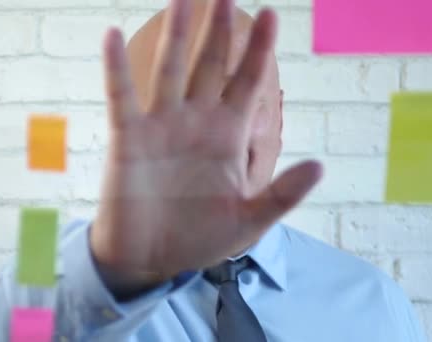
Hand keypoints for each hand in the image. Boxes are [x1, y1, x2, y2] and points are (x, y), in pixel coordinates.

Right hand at [92, 0, 321, 296]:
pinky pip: (121, 97)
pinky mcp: (128, 138)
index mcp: (226, 137)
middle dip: (219, 27)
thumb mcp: (248, 221)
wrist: (150, 259)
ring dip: (176, 34)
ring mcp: (160, 126)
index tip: (270, 15)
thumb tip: (319, 166)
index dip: (258, 50)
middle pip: (210, 64)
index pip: (247, 83)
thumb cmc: (198, 239)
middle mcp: (195, 122)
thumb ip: (281, 194)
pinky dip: (115, 68)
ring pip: (170, 69)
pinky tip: (112, 35)